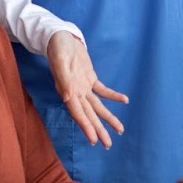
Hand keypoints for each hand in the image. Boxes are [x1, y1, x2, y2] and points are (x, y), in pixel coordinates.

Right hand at [46, 31, 128, 146]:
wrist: (60, 36)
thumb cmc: (58, 48)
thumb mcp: (60, 61)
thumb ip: (63, 79)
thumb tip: (67, 98)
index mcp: (68, 90)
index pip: (78, 113)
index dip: (86, 127)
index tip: (94, 140)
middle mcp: (76, 92)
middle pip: (89, 114)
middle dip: (98, 130)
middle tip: (108, 145)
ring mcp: (83, 86)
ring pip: (97, 106)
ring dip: (107, 118)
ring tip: (119, 130)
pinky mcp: (89, 78)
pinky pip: (102, 90)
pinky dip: (112, 96)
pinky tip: (124, 100)